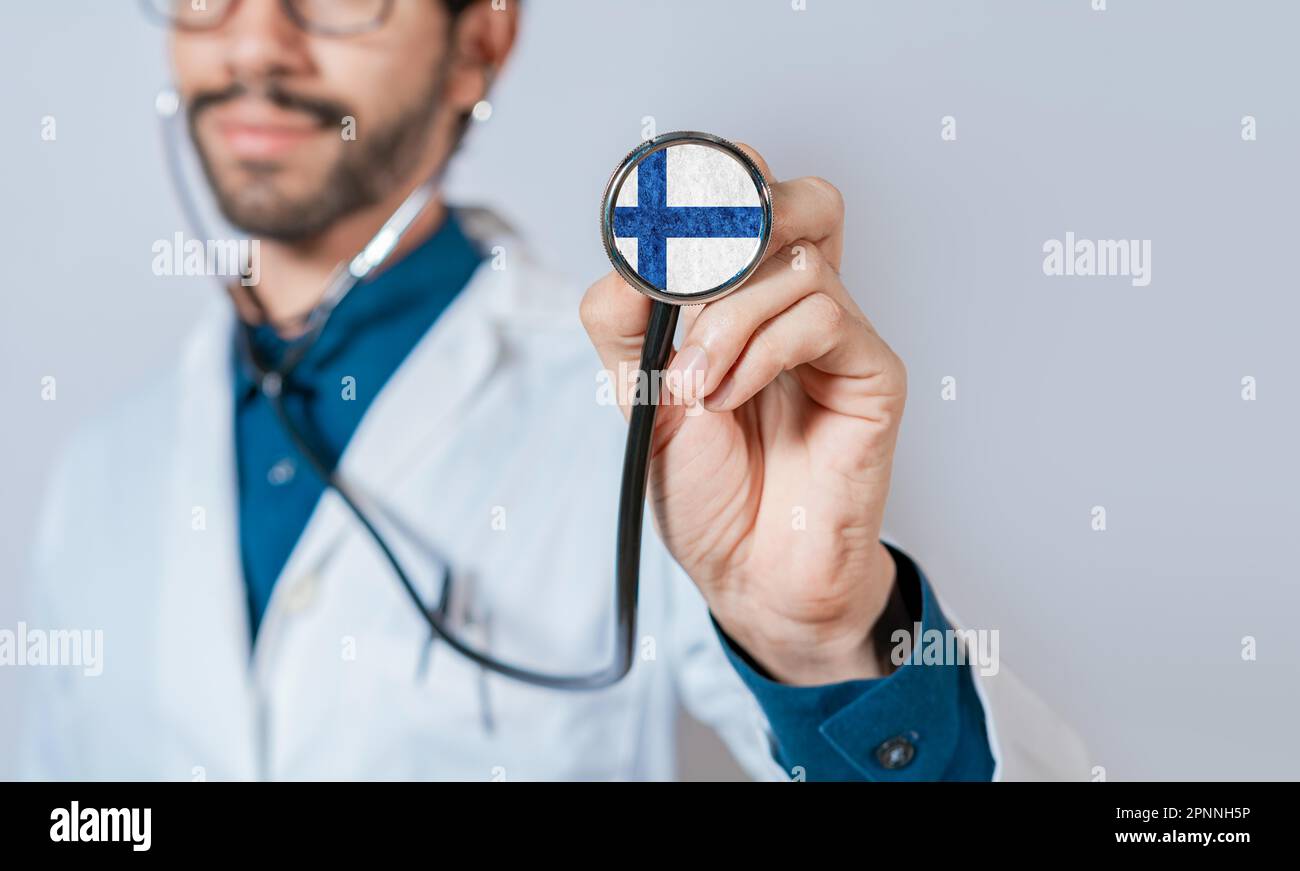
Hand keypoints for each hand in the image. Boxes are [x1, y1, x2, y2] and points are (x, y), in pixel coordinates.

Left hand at [581, 145, 906, 685]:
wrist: (749, 574)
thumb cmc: (707, 491)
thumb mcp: (638, 397)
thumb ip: (625, 322)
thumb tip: (631, 252)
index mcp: (745, 301)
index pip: (749, 202)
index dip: (711, 189)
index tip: (655, 224)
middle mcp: (797, 308)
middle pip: (804, 199)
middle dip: (738, 222)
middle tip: (687, 281)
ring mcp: (840, 339)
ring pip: (799, 262)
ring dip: (728, 321)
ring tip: (697, 386)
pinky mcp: (872, 374)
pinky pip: (823, 317)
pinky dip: (762, 351)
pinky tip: (731, 398)